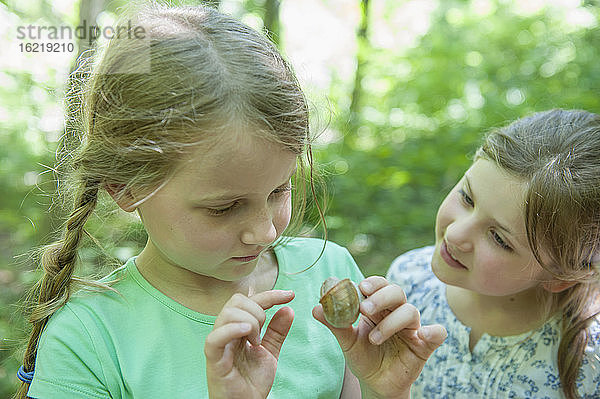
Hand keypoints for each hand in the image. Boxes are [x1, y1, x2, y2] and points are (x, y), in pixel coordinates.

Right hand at [205, 290, 294, 398]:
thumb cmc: (251, 382)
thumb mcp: (270, 352)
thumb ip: (277, 331)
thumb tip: (288, 308)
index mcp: (238, 328)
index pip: (251, 300)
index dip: (271, 295)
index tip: (290, 295)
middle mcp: (226, 332)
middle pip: (236, 301)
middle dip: (257, 309)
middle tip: (264, 331)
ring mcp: (219, 344)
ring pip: (227, 314)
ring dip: (249, 321)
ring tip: (256, 341)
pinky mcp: (214, 359)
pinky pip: (215, 338)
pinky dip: (231, 329)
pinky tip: (247, 331)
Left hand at [313, 276, 445, 398]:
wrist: (375, 384)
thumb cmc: (363, 357)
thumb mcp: (346, 341)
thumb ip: (335, 324)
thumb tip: (316, 308)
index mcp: (379, 307)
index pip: (379, 285)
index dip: (372, 283)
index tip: (360, 287)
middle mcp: (396, 312)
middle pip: (396, 292)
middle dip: (380, 297)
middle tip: (364, 308)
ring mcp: (411, 328)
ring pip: (410, 311)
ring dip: (390, 322)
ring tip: (373, 338)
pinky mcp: (423, 345)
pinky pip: (437, 334)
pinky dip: (433, 331)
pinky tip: (423, 334)